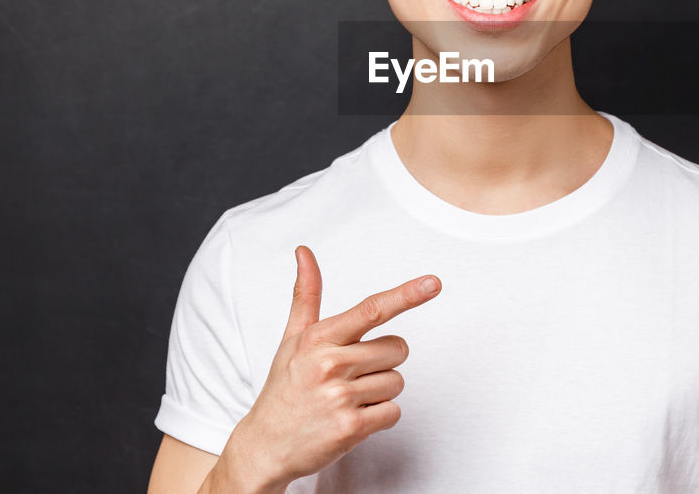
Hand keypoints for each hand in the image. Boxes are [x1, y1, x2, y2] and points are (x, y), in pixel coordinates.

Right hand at [218, 246, 441, 488]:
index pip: (371, 310)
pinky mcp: (350, 428)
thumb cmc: (284, 388)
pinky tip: (352, 419)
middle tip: (353, 375)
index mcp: (319, 338)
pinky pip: (393, 412)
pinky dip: (380, 417)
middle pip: (397, 349)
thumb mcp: (292, 339)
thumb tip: (304, 251)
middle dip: (385, 361)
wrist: (265, 446)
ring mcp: (339, 397)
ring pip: (397, 382)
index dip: (406, 295)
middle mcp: (329, 364)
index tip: (433, 283)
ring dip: (380, 392)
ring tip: (347, 399)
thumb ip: (306, 295)